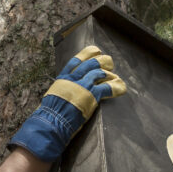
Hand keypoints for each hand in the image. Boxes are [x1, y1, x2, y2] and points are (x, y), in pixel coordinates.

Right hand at [7, 45, 126, 162]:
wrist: (52, 121)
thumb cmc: (50, 114)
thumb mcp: (53, 96)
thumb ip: (62, 90)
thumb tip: (64, 91)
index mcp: (63, 78)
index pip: (77, 60)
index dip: (88, 54)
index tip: (96, 50)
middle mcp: (73, 78)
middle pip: (91, 63)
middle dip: (102, 61)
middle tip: (109, 62)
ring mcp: (83, 86)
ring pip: (100, 72)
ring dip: (110, 73)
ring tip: (115, 76)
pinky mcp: (91, 96)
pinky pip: (107, 87)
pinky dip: (116, 87)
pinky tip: (122, 88)